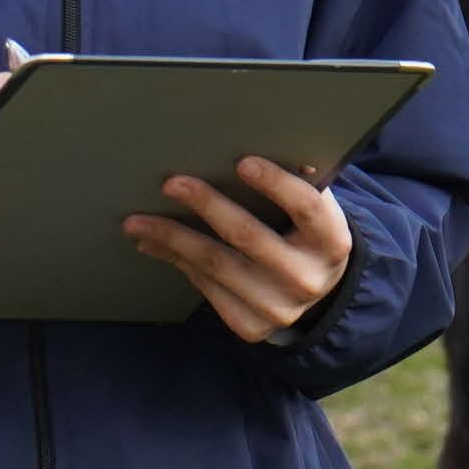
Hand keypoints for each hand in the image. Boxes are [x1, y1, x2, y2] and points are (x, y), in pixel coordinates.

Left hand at [126, 157, 351, 345]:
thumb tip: (257, 142)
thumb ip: (293, 182)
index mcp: (330, 240)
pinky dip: (177, 262)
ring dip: (171, 238)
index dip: (276, 184)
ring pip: (215, 265)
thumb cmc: (303, 233)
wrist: (315, 292)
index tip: (242, 161)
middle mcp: (307, 278)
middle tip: (171, 183)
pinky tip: (154, 245)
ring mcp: (279, 308)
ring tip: (138, 221)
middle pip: (248, 236)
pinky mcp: (251, 325)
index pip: (307, 207)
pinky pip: (206, 288)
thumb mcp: (311, 210)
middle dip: (206, 205)